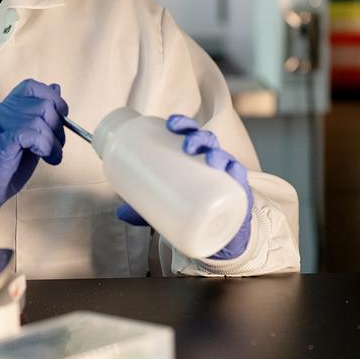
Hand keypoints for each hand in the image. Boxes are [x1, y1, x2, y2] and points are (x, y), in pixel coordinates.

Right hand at [0, 79, 67, 214]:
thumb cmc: (7, 163)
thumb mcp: (31, 135)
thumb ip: (42, 114)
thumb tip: (56, 89)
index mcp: (8, 107)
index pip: (32, 86)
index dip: (53, 99)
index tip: (62, 118)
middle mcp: (2, 111)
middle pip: (43, 104)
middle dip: (58, 126)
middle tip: (57, 146)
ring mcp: (0, 126)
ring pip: (39, 119)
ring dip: (52, 141)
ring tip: (52, 156)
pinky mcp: (2, 143)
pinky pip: (29, 133)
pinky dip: (44, 145)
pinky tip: (44, 156)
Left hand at [115, 114, 252, 259]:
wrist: (219, 235)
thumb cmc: (192, 212)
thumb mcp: (166, 209)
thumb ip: (145, 210)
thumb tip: (120, 211)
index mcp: (194, 159)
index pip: (189, 135)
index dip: (182, 125)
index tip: (170, 124)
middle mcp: (211, 162)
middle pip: (207, 141)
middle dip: (198, 137)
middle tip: (187, 145)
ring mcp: (226, 176)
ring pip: (224, 157)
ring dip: (217, 153)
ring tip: (209, 158)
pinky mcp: (237, 194)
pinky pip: (239, 180)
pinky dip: (236, 172)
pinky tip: (232, 170)